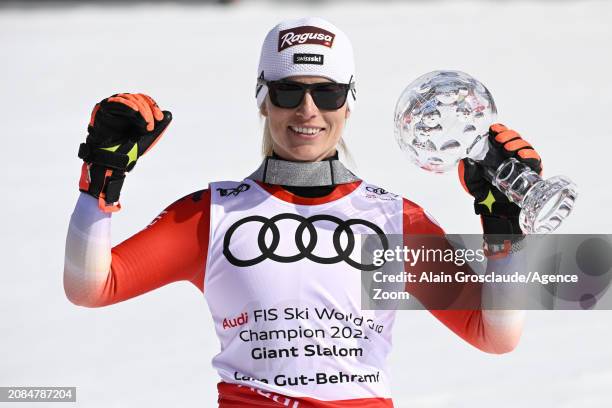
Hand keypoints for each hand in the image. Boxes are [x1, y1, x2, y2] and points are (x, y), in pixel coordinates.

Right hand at [78, 93, 171, 211]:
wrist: (112, 159)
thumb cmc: (128, 148)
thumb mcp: (147, 136)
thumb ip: (158, 126)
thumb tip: (168, 114)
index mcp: (133, 111)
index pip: (144, 101)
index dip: (153, 107)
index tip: (160, 118)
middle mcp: (123, 107)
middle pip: (138, 98)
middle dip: (148, 111)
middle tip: (150, 127)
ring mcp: (113, 107)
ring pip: (129, 99)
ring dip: (140, 110)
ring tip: (145, 123)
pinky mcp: (103, 109)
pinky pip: (115, 103)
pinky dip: (127, 106)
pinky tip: (135, 111)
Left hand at [458, 123, 541, 234]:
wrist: (497, 208)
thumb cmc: (485, 192)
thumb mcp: (473, 182)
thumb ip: (469, 172)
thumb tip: (467, 161)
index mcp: (496, 151)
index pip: (500, 134)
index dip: (498, 130)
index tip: (492, 131)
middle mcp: (510, 153)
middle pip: (513, 136)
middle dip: (506, 135)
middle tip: (499, 140)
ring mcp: (522, 160)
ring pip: (523, 144)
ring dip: (516, 143)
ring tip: (508, 148)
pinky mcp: (532, 169)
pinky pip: (535, 158)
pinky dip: (529, 154)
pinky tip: (521, 155)